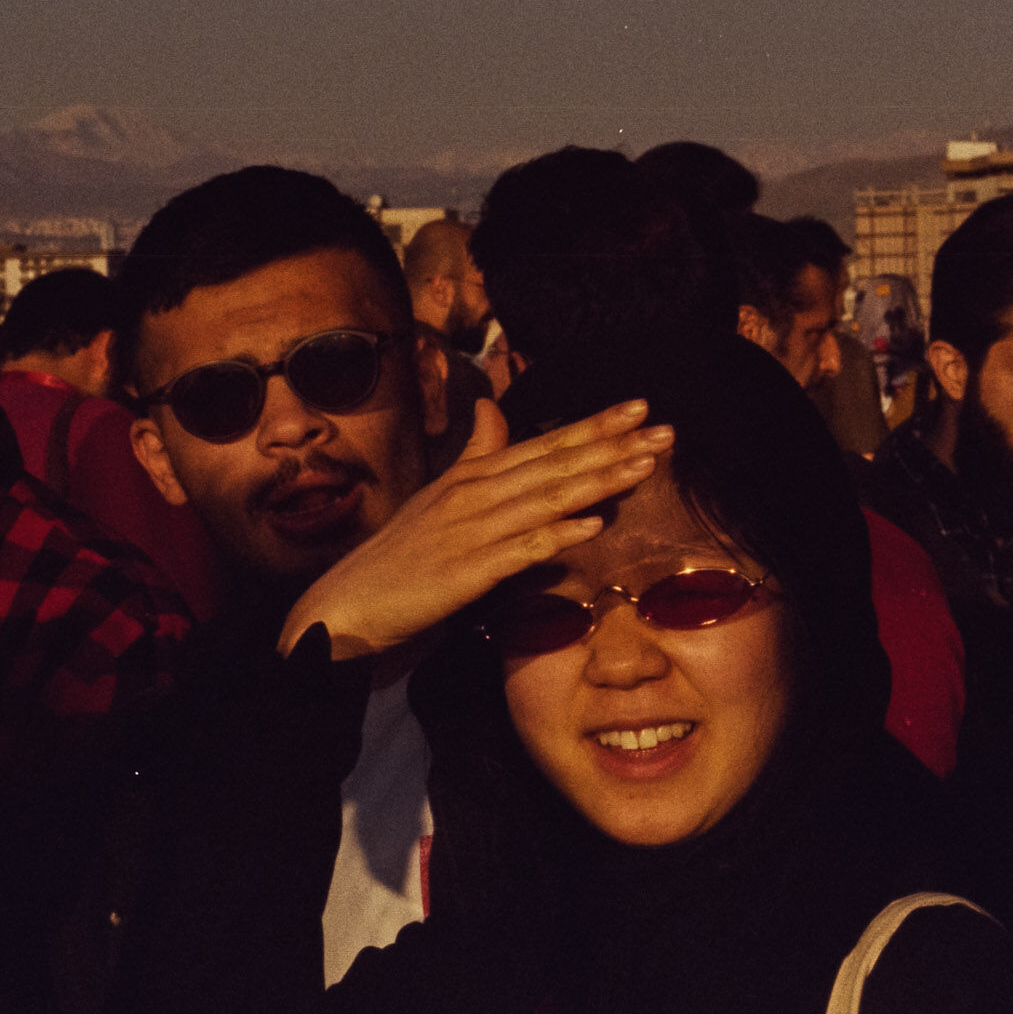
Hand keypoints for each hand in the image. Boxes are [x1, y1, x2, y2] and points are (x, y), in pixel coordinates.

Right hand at [280, 399, 669, 659]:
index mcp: (473, 476)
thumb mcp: (441, 496)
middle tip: (664, 429)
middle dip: (612, 445)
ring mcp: (470, 531)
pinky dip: (555, 535)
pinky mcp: (465, 572)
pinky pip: (519, 550)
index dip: (594, 426)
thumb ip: (475, 454)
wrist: (349, 606)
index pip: (544, 444)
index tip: (640, 407)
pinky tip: (591, 527)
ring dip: (597, 480)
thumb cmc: (401, 556)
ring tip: (643, 465)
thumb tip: (492, 407)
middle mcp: (475, 494)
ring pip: (544, 498)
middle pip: (553, 464)